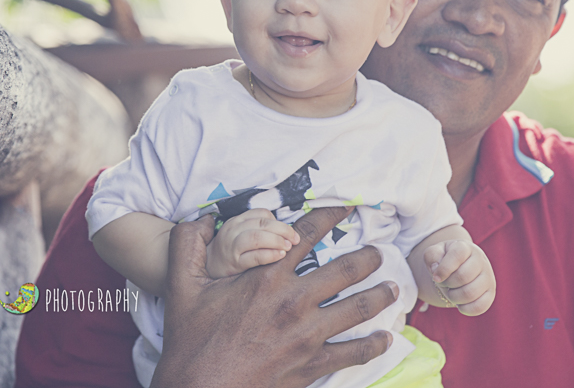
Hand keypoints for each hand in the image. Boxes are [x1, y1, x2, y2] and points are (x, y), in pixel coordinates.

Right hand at [151, 206, 398, 387]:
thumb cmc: (190, 341)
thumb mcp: (181, 286)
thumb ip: (187, 244)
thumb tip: (202, 217)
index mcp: (267, 276)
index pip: (307, 235)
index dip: (331, 217)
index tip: (348, 208)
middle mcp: (293, 301)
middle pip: (345, 270)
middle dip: (367, 257)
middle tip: (378, 252)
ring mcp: (306, 335)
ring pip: (357, 308)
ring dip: (379, 295)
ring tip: (392, 287)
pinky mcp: (311, 365)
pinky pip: (352, 352)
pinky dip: (372, 344)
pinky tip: (384, 338)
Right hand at [206, 209, 300, 277]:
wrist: (210, 268)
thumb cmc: (233, 251)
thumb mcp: (243, 234)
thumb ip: (261, 230)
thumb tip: (289, 233)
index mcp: (238, 220)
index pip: (261, 213)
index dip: (279, 222)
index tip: (291, 233)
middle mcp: (233, 230)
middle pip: (262, 223)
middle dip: (283, 230)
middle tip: (295, 240)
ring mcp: (232, 246)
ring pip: (257, 237)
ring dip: (276, 241)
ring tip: (288, 248)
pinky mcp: (234, 264)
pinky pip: (254, 256)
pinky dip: (270, 255)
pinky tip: (280, 256)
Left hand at [424, 239, 495, 315]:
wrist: (458, 268)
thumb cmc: (444, 260)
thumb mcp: (434, 254)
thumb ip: (432, 256)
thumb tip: (436, 269)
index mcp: (465, 247)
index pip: (457, 255)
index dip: (443, 269)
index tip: (435, 278)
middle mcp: (480, 260)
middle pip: (462, 277)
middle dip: (447, 284)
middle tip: (444, 283)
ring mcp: (488, 277)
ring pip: (470, 293)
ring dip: (454, 297)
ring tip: (451, 292)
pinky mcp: (490, 294)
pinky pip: (479, 307)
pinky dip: (465, 309)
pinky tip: (460, 303)